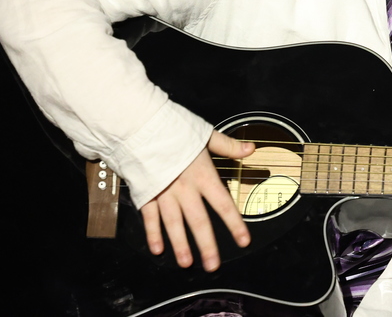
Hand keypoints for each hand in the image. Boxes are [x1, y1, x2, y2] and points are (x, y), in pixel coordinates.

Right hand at [140, 131, 253, 271]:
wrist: (140, 126)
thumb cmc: (173, 128)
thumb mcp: (205, 134)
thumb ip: (228, 146)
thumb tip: (251, 148)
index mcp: (202, 175)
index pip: (223, 203)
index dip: (234, 223)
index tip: (244, 240)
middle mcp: (184, 188)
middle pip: (199, 221)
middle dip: (207, 245)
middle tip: (213, 265)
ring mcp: (164, 192)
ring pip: (174, 224)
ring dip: (180, 245)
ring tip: (187, 263)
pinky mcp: (145, 193)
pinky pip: (150, 217)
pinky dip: (153, 233)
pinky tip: (158, 249)